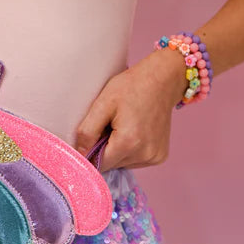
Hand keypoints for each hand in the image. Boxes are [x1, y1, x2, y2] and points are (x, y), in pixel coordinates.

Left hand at [74, 50, 189, 171]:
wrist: (164, 79)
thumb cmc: (132, 86)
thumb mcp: (103, 103)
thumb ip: (87, 131)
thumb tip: (79, 153)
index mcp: (128, 142)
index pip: (98, 165)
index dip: (91, 152)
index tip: (94, 136)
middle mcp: (143, 154)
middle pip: (111, 165)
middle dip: (105, 150)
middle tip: (110, 127)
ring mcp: (154, 157)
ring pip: (122, 164)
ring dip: (118, 151)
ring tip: (124, 127)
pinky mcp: (160, 156)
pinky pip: (135, 161)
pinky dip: (131, 151)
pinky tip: (135, 132)